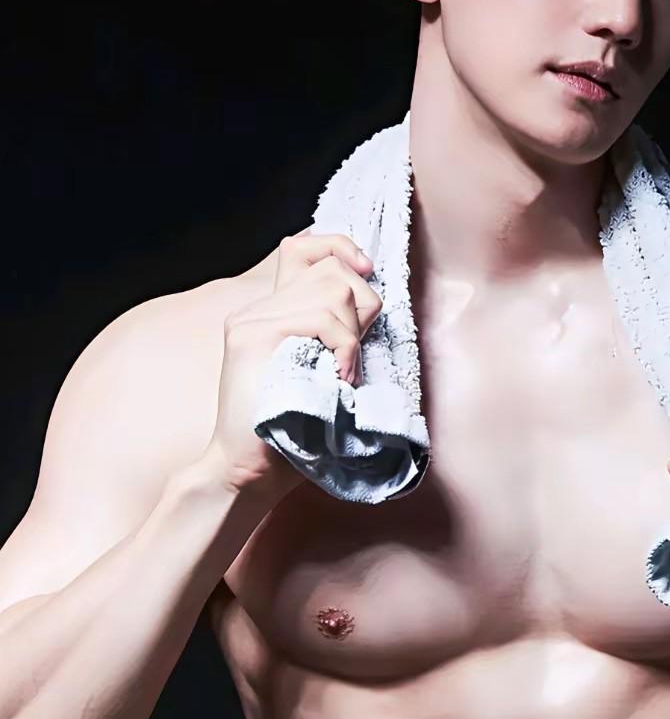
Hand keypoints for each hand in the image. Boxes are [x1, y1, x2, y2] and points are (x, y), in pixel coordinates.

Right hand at [204, 227, 381, 504]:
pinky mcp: (252, 338)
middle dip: (363, 307)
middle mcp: (256, 311)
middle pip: (331, 269)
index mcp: (271, 314)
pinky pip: (321, 319)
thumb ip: (335, 334)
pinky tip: (340, 379)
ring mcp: (251, 322)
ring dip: (353, 334)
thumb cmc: (295, 431)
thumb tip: (371, 299)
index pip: (304, 248)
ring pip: (332, 291)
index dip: (341, 249)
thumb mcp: (323, 372)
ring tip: (344, 374)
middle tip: (354, 357)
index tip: (366, 271)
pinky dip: (345, 349)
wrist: (249, 471)